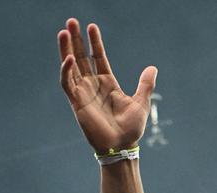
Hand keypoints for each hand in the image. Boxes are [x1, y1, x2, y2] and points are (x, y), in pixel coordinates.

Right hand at [58, 19, 156, 151]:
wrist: (122, 146)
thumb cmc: (131, 129)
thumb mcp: (141, 102)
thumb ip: (145, 85)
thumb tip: (152, 68)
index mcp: (108, 83)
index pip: (98, 57)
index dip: (94, 42)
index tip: (92, 26)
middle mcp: (93, 85)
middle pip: (82, 57)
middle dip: (76, 40)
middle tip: (71, 21)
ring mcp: (83, 92)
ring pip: (71, 66)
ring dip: (66, 49)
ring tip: (64, 31)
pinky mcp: (76, 102)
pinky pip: (67, 83)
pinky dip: (66, 70)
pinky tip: (68, 58)